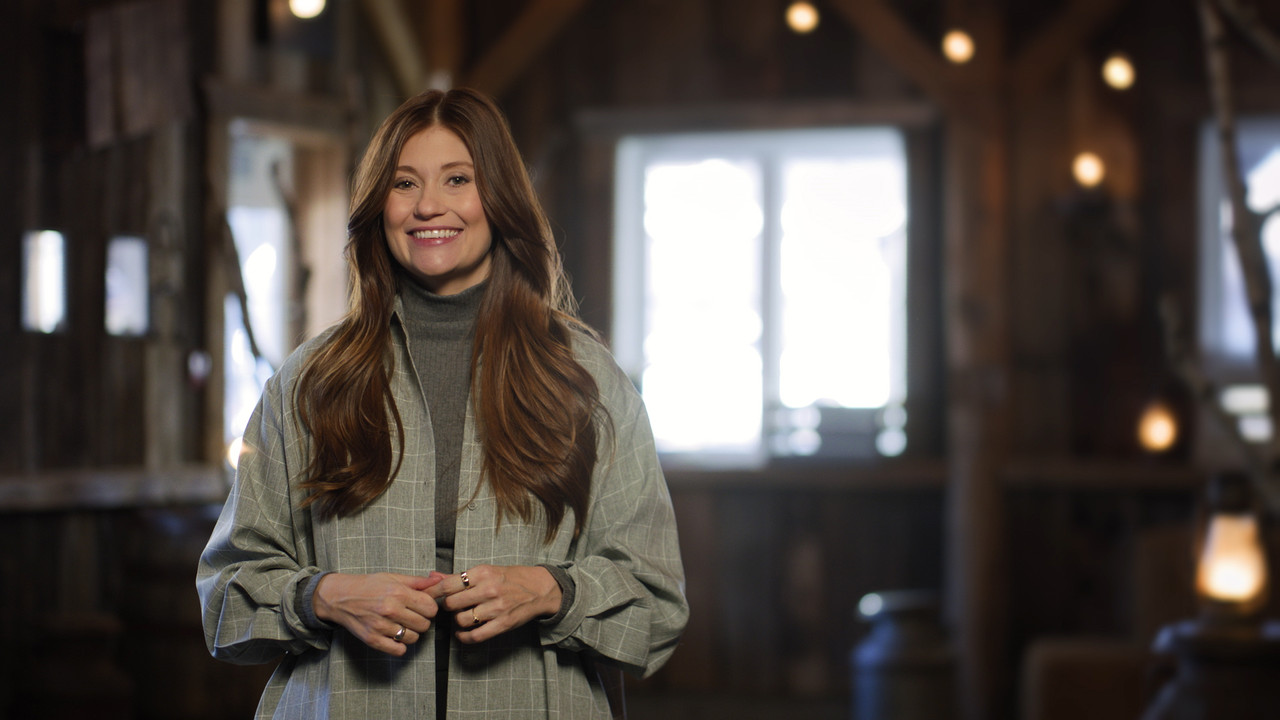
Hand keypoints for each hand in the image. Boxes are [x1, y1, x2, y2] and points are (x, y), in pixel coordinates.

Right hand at [314, 572, 443, 655]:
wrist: (340, 597)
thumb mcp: (393, 578)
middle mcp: (391, 610)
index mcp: (398, 593)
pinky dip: (400, 645)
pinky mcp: (373, 640)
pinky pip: (399, 650)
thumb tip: (438, 581)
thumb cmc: (368, 586)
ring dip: (411, 633)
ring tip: (402, 625)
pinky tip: (394, 636)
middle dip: (421, 621)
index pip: (430, 608)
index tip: (422, 607)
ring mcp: (381, 626)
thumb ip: (417, 582)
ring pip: (413, 638)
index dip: (429, 608)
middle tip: (411, 616)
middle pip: (424, 625)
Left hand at [432, 565, 561, 643]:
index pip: (448, 584)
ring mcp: (496, 607)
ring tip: (461, 616)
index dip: (432, 592)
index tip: (426, 596)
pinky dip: (464, 637)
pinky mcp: (503, 624)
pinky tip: (462, 633)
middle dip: (446, 607)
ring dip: (457, 621)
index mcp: (483, 572)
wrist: (539, 589)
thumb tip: (431, 576)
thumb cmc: (510, 578)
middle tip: (450, 606)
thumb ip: (457, 577)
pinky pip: (475, 636)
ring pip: (461, 620)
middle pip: (451, 603)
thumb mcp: (486, 571)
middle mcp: (489, 589)